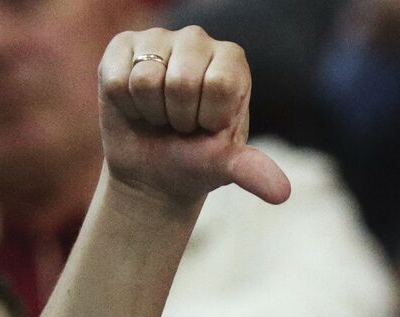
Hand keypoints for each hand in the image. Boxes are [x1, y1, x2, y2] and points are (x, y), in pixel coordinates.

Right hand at [98, 27, 290, 208]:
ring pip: (146, 79)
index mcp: (232, 61)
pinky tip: (136, 106)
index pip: (219, 85)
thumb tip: (281, 194)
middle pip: (180, 81)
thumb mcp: (226, 167)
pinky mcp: (122, 46)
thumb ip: (253, 172)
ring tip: (159, 114)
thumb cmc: (196, 161)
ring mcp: (158, 38)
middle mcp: (198, 40)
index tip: (207, 127)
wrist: (152, 171)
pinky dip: (127, 105)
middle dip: (178, 118)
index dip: (208, 118)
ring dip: (151, 112)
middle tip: (180, 123)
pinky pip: (117, 79)